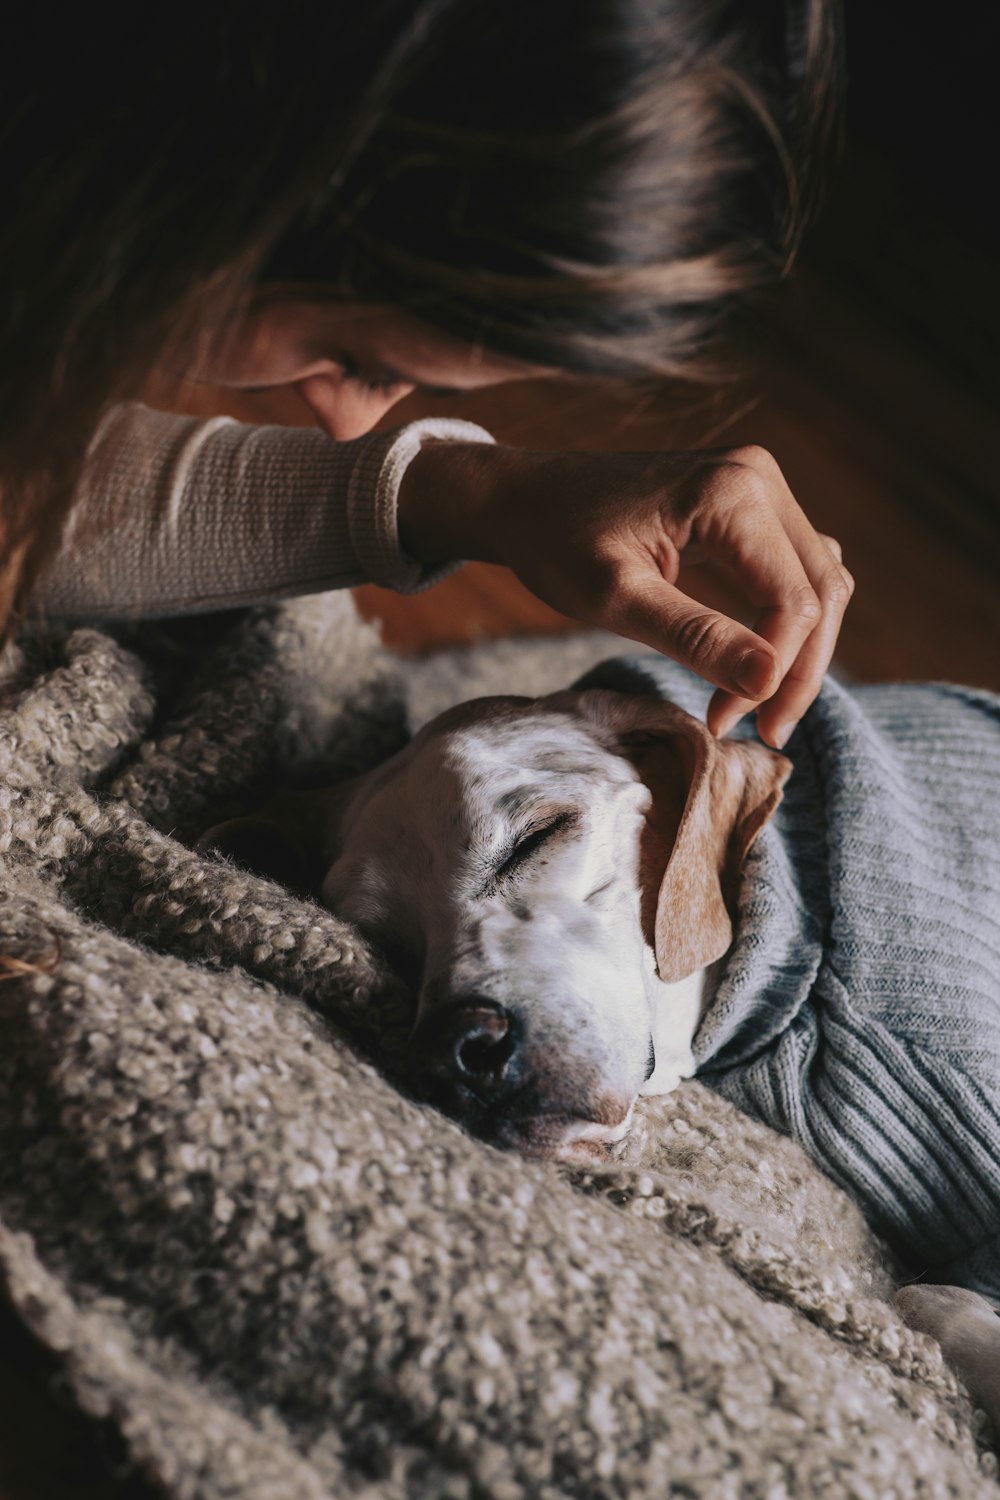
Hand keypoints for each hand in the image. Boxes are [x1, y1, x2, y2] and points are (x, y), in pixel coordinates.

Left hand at [398, 442, 852, 747]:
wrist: (521, 498)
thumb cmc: (555, 542)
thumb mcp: (615, 598)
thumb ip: (694, 637)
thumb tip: (767, 681)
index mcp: (732, 492)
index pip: (792, 600)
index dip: (773, 673)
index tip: (724, 722)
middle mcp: (758, 478)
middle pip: (822, 591)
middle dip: (799, 671)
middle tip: (765, 733)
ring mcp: (759, 485)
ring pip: (819, 581)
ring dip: (800, 649)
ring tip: (759, 707)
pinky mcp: (750, 504)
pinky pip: (795, 567)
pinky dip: (786, 620)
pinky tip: (755, 663)